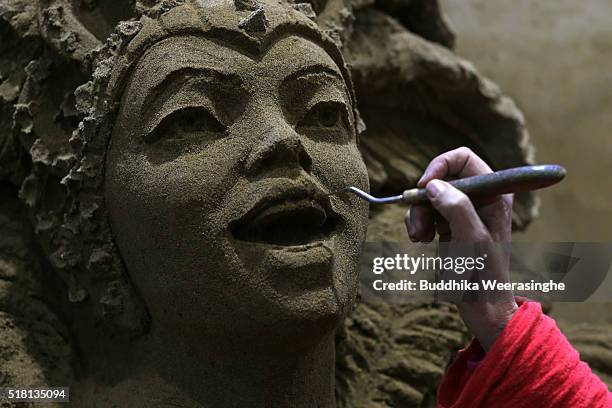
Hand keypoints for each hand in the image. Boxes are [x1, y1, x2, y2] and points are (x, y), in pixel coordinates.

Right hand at [406, 147, 517, 349]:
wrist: (481, 306)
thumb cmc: (484, 275)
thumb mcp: (472, 241)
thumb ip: (456, 208)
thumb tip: (433, 185)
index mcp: (494, 194)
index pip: (463, 159)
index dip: (440, 166)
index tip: (423, 186)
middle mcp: (479, 196)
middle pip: (441, 177)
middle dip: (425, 198)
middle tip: (418, 224)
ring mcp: (463, 209)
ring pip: (429, 195)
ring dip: (418, 214)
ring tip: (419, 237)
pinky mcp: (450, 223)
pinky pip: (425, 211)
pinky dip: (418, 223)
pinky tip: (421, 239)